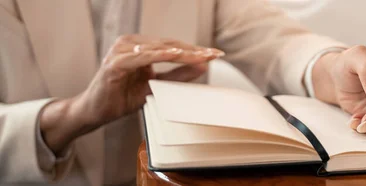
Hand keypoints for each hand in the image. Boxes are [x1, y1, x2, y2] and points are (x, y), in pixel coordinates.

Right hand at [39, 35, 224, 152]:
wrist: (96, 111)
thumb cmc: (122, 97)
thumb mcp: (156, 86)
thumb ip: (177, 75)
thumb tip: (202, 66)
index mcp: (140, 46)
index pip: (173, 46)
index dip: (195, 50)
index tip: (216, 54)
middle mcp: (130, 44)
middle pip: (168, 44)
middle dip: (193, 50)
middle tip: (214, 54)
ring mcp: (121, 51)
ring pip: (157, 49)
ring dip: (181, 52)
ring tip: (200, 55)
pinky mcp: (114, 63)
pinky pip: (140, 57)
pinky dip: (157, 55)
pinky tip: (172, 55)